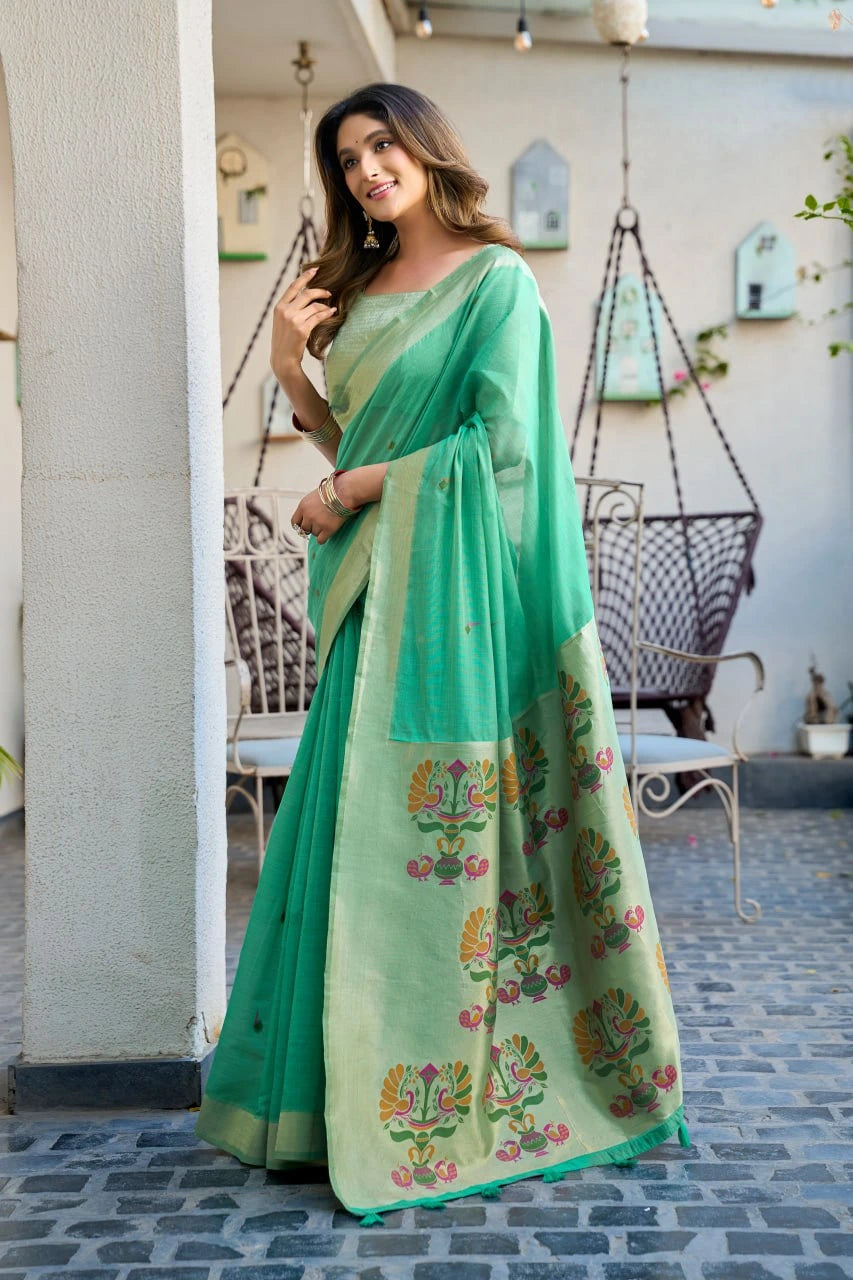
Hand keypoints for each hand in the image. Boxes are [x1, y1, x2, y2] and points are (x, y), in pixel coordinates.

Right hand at [271, 266, 335, 382]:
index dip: (305, 276)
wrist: (283, 359)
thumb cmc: (285, 340)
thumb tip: (306, 296)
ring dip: (325, 305)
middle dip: (320, 291)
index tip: (315, 270)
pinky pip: (319, 317)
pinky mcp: (302, 329)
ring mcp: (293, 320)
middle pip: (307, 294)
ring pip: (315, 306)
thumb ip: (290, 308)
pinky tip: (332, 313)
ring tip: (331, 307)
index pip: (293, 286)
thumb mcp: (282, 321)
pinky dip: (327, 314)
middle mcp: (285, 311)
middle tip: (329, 293)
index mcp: (279, 306)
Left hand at [291, 489, 347, 544]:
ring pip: (314, 534)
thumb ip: (309, 507)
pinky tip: (328, 532)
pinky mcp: (327, 529)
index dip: (301, 524)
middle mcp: (308, 515)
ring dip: (320, 530)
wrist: (345, 492)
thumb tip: (307, 517)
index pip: (295, 522)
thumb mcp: (315, 496)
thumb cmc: (333, 491)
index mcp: (303, 506)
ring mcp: (317, 523)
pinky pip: (320, 540)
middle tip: (320, 522)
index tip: (306, 525)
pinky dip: (324, 538)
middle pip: (305, 529)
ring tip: (328, 521)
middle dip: (312, 527)